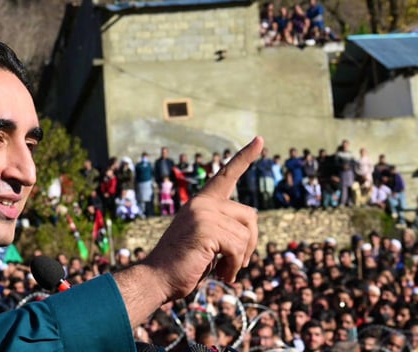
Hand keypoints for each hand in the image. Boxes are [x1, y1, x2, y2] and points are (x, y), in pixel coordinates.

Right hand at [143, 136, 263, 301]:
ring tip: (223, 271)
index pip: (226, 175)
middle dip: (250, 243)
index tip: (260, 139)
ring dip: (239, 259)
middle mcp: (202, 203)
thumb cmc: (183, 265)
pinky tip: (222, 275)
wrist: (157, 279)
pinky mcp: (205, 229)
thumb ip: (224, 228)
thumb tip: (251, 228)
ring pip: (245, 235)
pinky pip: (238, 248)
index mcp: (201, 202)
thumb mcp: (207, 241)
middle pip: (250, 215)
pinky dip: (234, 266)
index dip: (245, 157)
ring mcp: (203, 214)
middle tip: (236, 263)